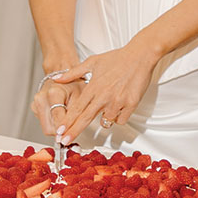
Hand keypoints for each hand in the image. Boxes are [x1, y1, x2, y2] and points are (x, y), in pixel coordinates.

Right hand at [32, 69, 81, 141]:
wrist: (62, 73)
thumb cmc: (73, 83)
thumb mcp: (81, 96)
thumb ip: (76, 114)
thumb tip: (70, 132)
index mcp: (53, 93)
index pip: (57, 120)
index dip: (64, 131)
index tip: (68, 138)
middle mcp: (41, 98)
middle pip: (49, 128)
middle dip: (61, 130)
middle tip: (72, 126)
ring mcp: (35, 103)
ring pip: (46, 127)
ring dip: (57, 127)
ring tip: (67, 116)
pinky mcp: (34, 108)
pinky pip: (44, 123)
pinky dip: (53, 122)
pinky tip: (60, 113)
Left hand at [37, 43, 158, 143]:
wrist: (140, 56)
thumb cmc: (117, 58)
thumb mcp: (92, 62)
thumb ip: (73, 73)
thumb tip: (57, 79)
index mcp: (93, 87)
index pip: (77, 109)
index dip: (67, 122)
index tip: (59, 132)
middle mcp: (104, 96)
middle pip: (85, 119)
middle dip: (73, 131)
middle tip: (64, 141)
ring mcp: (117, 102)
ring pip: (106, 121)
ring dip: (104, 118)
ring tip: (110, 102)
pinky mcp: (130, 105)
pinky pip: (121, 120)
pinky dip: (119, 116)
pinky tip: (120, 105)